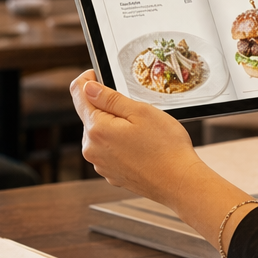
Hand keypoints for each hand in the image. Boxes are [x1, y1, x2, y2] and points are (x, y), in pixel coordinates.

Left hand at [70, 71, 257, 251]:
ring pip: (101, 134)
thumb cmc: (166, 148)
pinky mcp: (111, 174)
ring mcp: (101, 164)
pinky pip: (110, 151)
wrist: (179, 183)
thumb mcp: (140, 112)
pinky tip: (142, 146)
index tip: (97, 74)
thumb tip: (87, 87)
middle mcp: (92, 149)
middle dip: (107, 107)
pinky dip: (121, 144)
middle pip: (91, 116)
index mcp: (97, 129)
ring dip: (115, 126)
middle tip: (135, 107)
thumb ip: (110, 98)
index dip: (87, 80)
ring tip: (143, 131)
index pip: (78, 95)